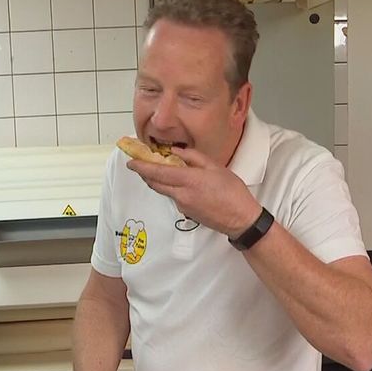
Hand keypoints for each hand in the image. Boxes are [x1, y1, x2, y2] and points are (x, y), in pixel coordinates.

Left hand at [126, 145, 261, 236]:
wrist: (240, 219)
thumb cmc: (233, 192)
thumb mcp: (216, 167)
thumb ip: (194, 157)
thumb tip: (176, 151)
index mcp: (189, 180)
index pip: (158, 172)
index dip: (142, 167)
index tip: (131, 161)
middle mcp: (182, 194)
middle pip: (155, 183)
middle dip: (144, 173)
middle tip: (139, 164)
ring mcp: (182, 205)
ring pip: (163, 190)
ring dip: (157, 180)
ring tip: (160, 169)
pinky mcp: (185, 212)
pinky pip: (174, 197)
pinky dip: (171, 188)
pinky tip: (180, 183)